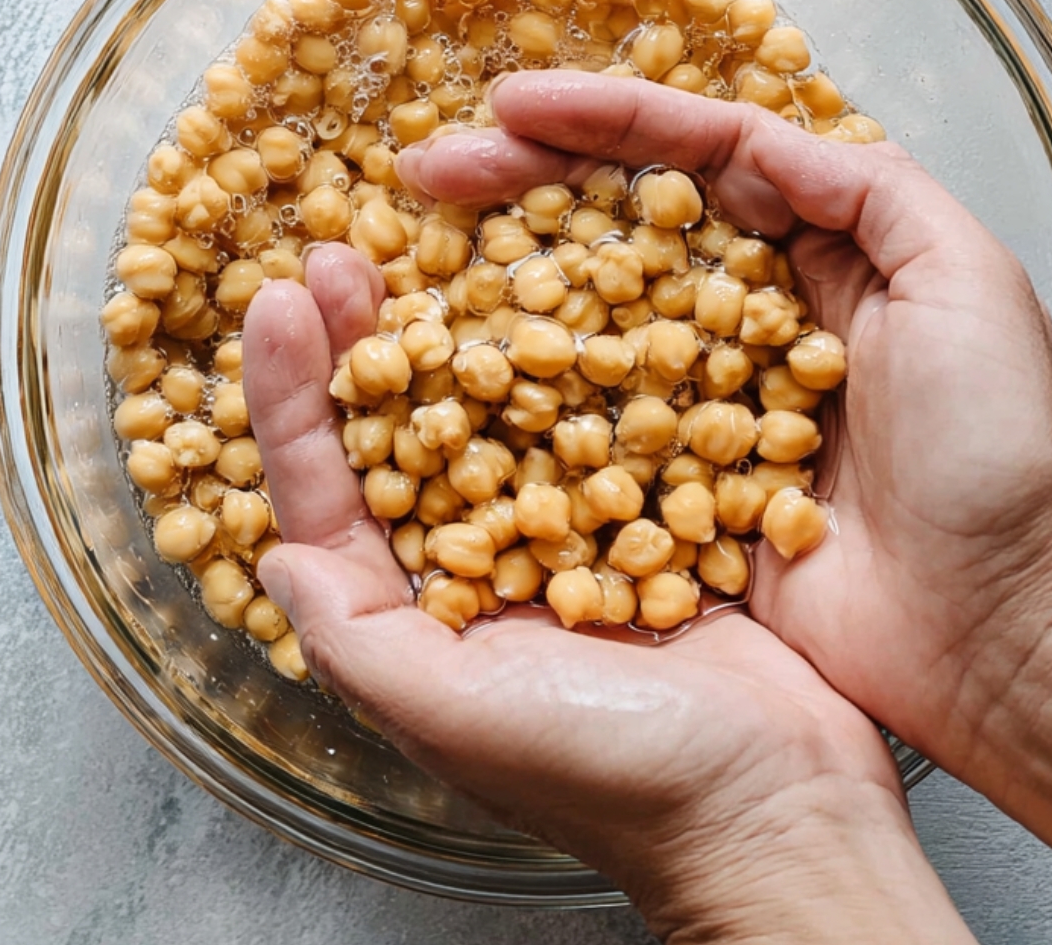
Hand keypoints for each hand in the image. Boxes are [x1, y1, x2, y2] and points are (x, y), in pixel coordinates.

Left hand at [242, 244, 972, 943]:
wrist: (780, 801)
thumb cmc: (621, 778)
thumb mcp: (464, 719)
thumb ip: (361, 643)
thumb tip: (270, 554)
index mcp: (420, 610)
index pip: (330, 491)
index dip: (293, 397)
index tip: (281, 304)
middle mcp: (480, 561)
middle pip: (401, 430)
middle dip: (366, 340)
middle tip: (346, 254)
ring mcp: (564, 527)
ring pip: (493, 406)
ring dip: (460, 329)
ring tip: (432, 249)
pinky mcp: (645, 506)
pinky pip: (594, 414)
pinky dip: (569, 352)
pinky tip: (557, 291)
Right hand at [392, 70, 1051, 785]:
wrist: (984, 627)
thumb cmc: (990, 458)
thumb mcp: (967, 282)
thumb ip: (871, 190)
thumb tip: (761, 136)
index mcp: (815, 250)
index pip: (697, 159)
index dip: (606, 123)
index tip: (513, 104)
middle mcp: (741, 313)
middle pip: (621, 224)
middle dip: (524, 185)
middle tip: (426, 170)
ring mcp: (697, 394)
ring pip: (590, 312)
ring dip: (504, 276)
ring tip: (414, 243)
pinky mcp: (670, 475)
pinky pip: (583, 418)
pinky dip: (521, 389)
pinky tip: (454, 363)